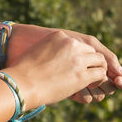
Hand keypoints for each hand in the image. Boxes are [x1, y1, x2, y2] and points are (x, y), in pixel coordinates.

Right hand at [4, 24, 121, 102]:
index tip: (77, 64)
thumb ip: (50, 51)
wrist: (22, 82)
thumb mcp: (37, 52)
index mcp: (59, 36)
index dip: (80, 55)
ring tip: (92, 80)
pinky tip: (91, 85)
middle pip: (91, 50)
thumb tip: (53, 61)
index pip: (78, 43)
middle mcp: (71, 44)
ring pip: (100, 60)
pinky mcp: (82, 75)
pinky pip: (100, 74)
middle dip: (91, 62)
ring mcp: (78, 59)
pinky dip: (98, 80)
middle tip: (88, 73)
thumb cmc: (23, 72)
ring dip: (98, 70)